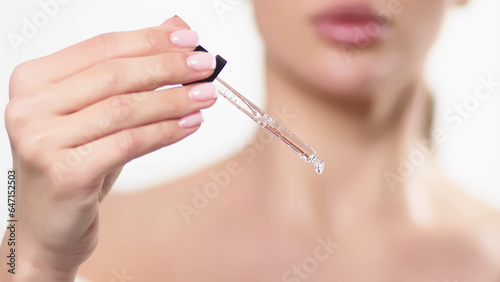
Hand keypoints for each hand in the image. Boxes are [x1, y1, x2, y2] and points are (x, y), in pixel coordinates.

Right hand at [1, 16, 216, 280]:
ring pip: (124, 109)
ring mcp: (41, 141)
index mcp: (34, 80)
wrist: (50, 225)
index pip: (101, 48)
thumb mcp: (101, 113)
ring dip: (173, 99)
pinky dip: (166, 131)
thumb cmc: (77, 164)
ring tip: (206, 96)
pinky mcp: (64, 174)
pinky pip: (128, 143)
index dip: (150, 41)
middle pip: (114, 75)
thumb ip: (132, 71)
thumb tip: (175, 28)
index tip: (190, 40)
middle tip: (206, 67)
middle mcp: (29, 107)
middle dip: (167, 67)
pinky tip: (191, 124)